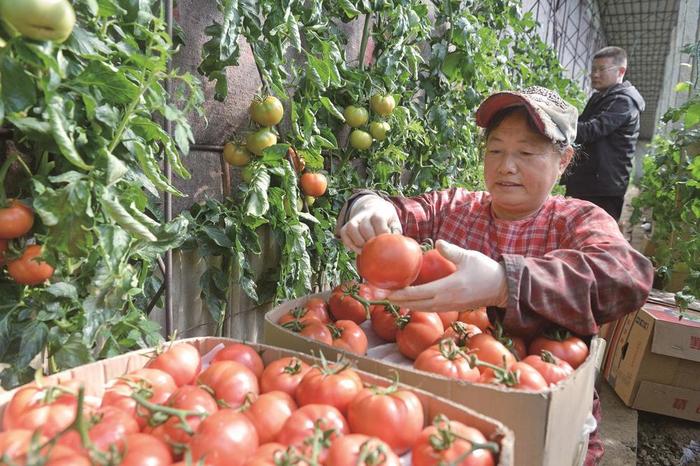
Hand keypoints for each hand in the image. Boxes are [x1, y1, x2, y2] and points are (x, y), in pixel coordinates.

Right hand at [339, 195, 401, 252]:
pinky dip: (349, 243)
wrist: (373, 208)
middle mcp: (364, 215)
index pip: (378, 221)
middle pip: (364, 227)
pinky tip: (357, 251)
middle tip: (376, 251)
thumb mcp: (394, 222)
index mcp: (378, 213)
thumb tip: (397, 243)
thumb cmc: (386, 219)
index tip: (385, 244)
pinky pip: (344, 233)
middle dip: (370, 241)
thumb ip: (396, 231)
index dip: (382, 233)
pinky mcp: (347, 226)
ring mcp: (354, 220)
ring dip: (358, 242)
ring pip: (351, 228)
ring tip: (365, 252)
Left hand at [386, 240, 507, 310]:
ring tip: (391, 299)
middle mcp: (446, 301)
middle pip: (416, 305)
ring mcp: (449, 306)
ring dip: (406, 305)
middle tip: (380, 297)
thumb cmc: (486, 271)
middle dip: (398, 302)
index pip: (419, 294)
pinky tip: (409, 300)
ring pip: (422, 308)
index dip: (401, 294)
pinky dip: (417, 305)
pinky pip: (430, 308)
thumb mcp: (469, 257)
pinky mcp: (452, 307)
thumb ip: (451, 251)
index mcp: (448, 289)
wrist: (502, 288)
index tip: (387, 292)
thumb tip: (436, 242)